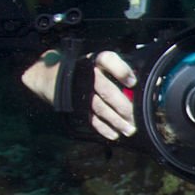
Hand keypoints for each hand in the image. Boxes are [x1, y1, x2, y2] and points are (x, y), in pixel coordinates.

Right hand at [21, 50, 137, 140]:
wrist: (49, 76)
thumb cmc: (85, 69)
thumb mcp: (98, 63)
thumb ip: (119, 71)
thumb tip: (144, 83)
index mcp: (95, 61)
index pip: (108, 60)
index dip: (121, 70)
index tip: (133, 82)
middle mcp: (87, 75)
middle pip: (107, 90)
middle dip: (123, 107)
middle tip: (136, 117)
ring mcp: (80, 92)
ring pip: (100, 108)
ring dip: (117, 121)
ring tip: (130, 130)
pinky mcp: (75, 107)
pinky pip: (90, 119)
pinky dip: (103, 128)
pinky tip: (114, 135)